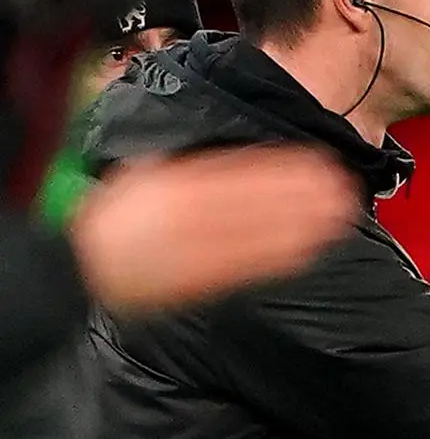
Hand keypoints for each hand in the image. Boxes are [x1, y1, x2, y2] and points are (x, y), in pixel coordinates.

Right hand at [71, 146, 357, 313]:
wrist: (80, 269)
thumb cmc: (118, 224)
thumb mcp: (142, 179)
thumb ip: (183, 168)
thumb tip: (230, 156)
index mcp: (161, 186)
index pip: (233, 175)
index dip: (278, 169)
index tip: (315, 163)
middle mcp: (171, 217)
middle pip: (249, 203)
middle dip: (298, 195)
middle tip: (341, 188)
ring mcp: (180, 253)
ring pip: (249, 236)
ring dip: (297, 225)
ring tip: (336, 215)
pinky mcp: (189, 282)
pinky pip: (239, 269)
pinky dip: (275, 257)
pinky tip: (307, 248)